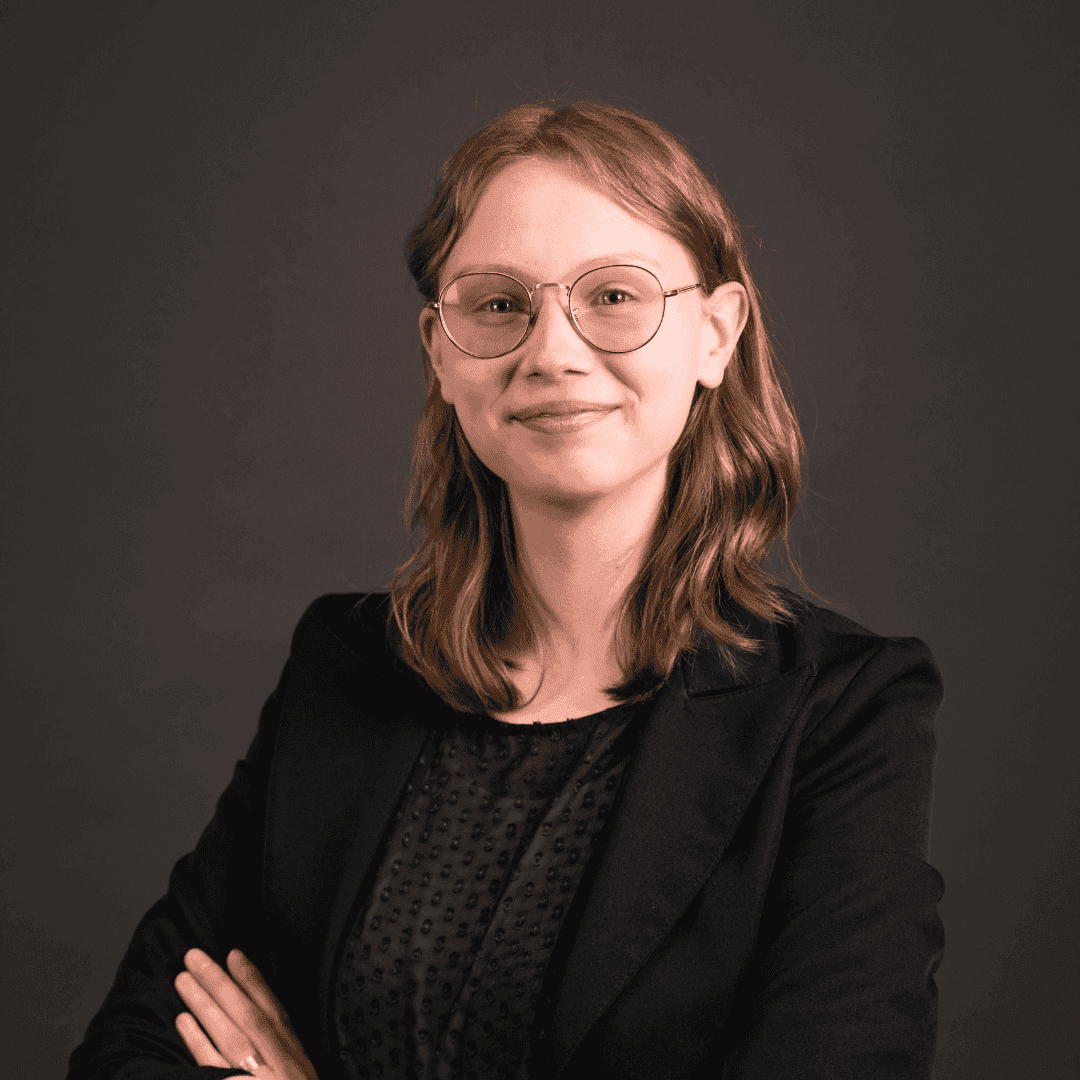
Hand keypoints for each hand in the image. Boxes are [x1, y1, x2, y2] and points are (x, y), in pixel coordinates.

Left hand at [174, 947, 317, 1078]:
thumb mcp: (298, 1077)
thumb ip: (282, 1053)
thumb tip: (262, 1022)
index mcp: (294, 1059)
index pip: (273, 1011)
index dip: (254, 981)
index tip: (234, 954)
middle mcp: (279, 1065)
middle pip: (248, 1015)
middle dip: (221, 983)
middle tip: (194, 956)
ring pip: (229, 1034)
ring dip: (204, 1004)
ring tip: (182, 980)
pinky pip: (214, 1066)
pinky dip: (198, 1042)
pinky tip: (182, 1023)